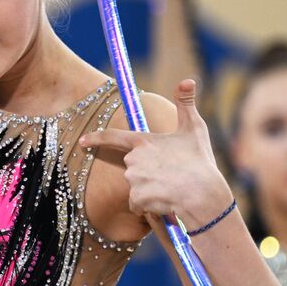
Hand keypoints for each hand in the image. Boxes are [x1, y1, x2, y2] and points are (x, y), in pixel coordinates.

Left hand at [79, 79, 231, 230]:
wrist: (204, 195)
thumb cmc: (200, 161)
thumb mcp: (194, 129)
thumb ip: (186, 103)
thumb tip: (187, 79)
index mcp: (143, 141)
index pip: (112, 137)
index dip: (96, 139)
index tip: (82, 141)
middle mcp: (134, 159)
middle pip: (132, 167)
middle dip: (146, 172)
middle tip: (169, 175)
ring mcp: (134, 179)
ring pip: (135, 186)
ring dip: (148, 190)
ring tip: (170, 188)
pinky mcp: (137, 198)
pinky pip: (137, 204)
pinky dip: (148, 206)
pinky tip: (164, 202)